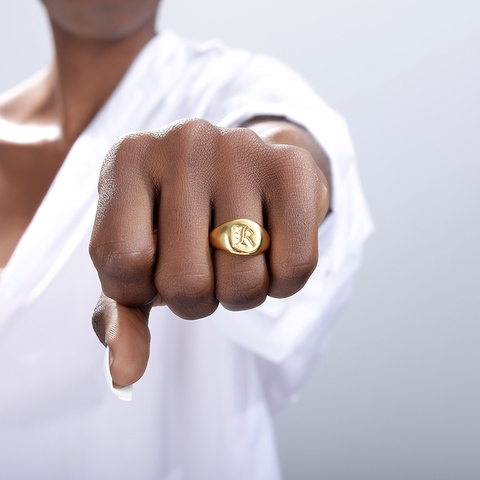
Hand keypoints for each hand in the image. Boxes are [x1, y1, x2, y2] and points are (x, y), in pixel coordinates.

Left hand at [90, 118, 329, 386]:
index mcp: (128, 161)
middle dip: (196, 300)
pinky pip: (295, 268)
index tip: (156, 267)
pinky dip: (282, 284)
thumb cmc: (180, 223)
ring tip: (236, 259)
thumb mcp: (139, 259)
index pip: (122, 265)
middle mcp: (182, 142)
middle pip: (185, 283)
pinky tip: (272, 253)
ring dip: (239, 295)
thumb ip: (121, 315)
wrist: (243, 171)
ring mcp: (240, 150)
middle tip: (204, 268)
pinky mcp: (292, 167)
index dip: (142, 289)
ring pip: (242, 283)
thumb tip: (123, 376)